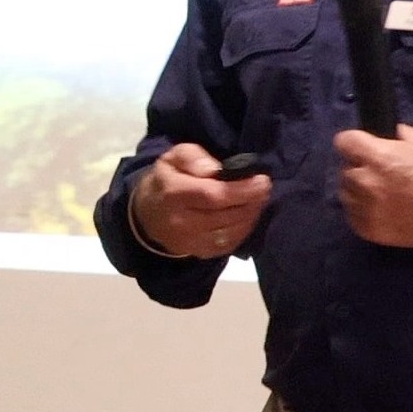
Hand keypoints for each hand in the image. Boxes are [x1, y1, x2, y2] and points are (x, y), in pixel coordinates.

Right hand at [131, 142, 271, 259]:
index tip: (261, 180)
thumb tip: (215, 170)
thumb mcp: (173, 158)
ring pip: (232, 232)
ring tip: (257, 200)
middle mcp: (181, 222)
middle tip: (264, 187)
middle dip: (252, 201)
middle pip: (227, 215)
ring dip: (251, 215)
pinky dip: (243, 230)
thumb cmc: (166, 179)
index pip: (213, 195)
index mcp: (174, 194)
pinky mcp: (200, 253)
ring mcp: (190, 242)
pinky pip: (230, 245)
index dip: (242, 190)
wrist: (148, 215)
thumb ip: (193, 157)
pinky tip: (247, 216)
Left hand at [333, 124, 412, 248]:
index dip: (353, 142)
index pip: (344, 142)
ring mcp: (367, 209)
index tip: (361, 146)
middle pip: (345, 170)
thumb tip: (385, 136)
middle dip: (359, 167)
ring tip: (379, 192)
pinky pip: (353, 216)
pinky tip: (380, 208)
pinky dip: (362, 211)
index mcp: (378, 157)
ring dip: (358, 190)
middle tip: (378, 171)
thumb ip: (397, 135)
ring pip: (346, 194)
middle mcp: (366, 182)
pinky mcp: (370, 230)